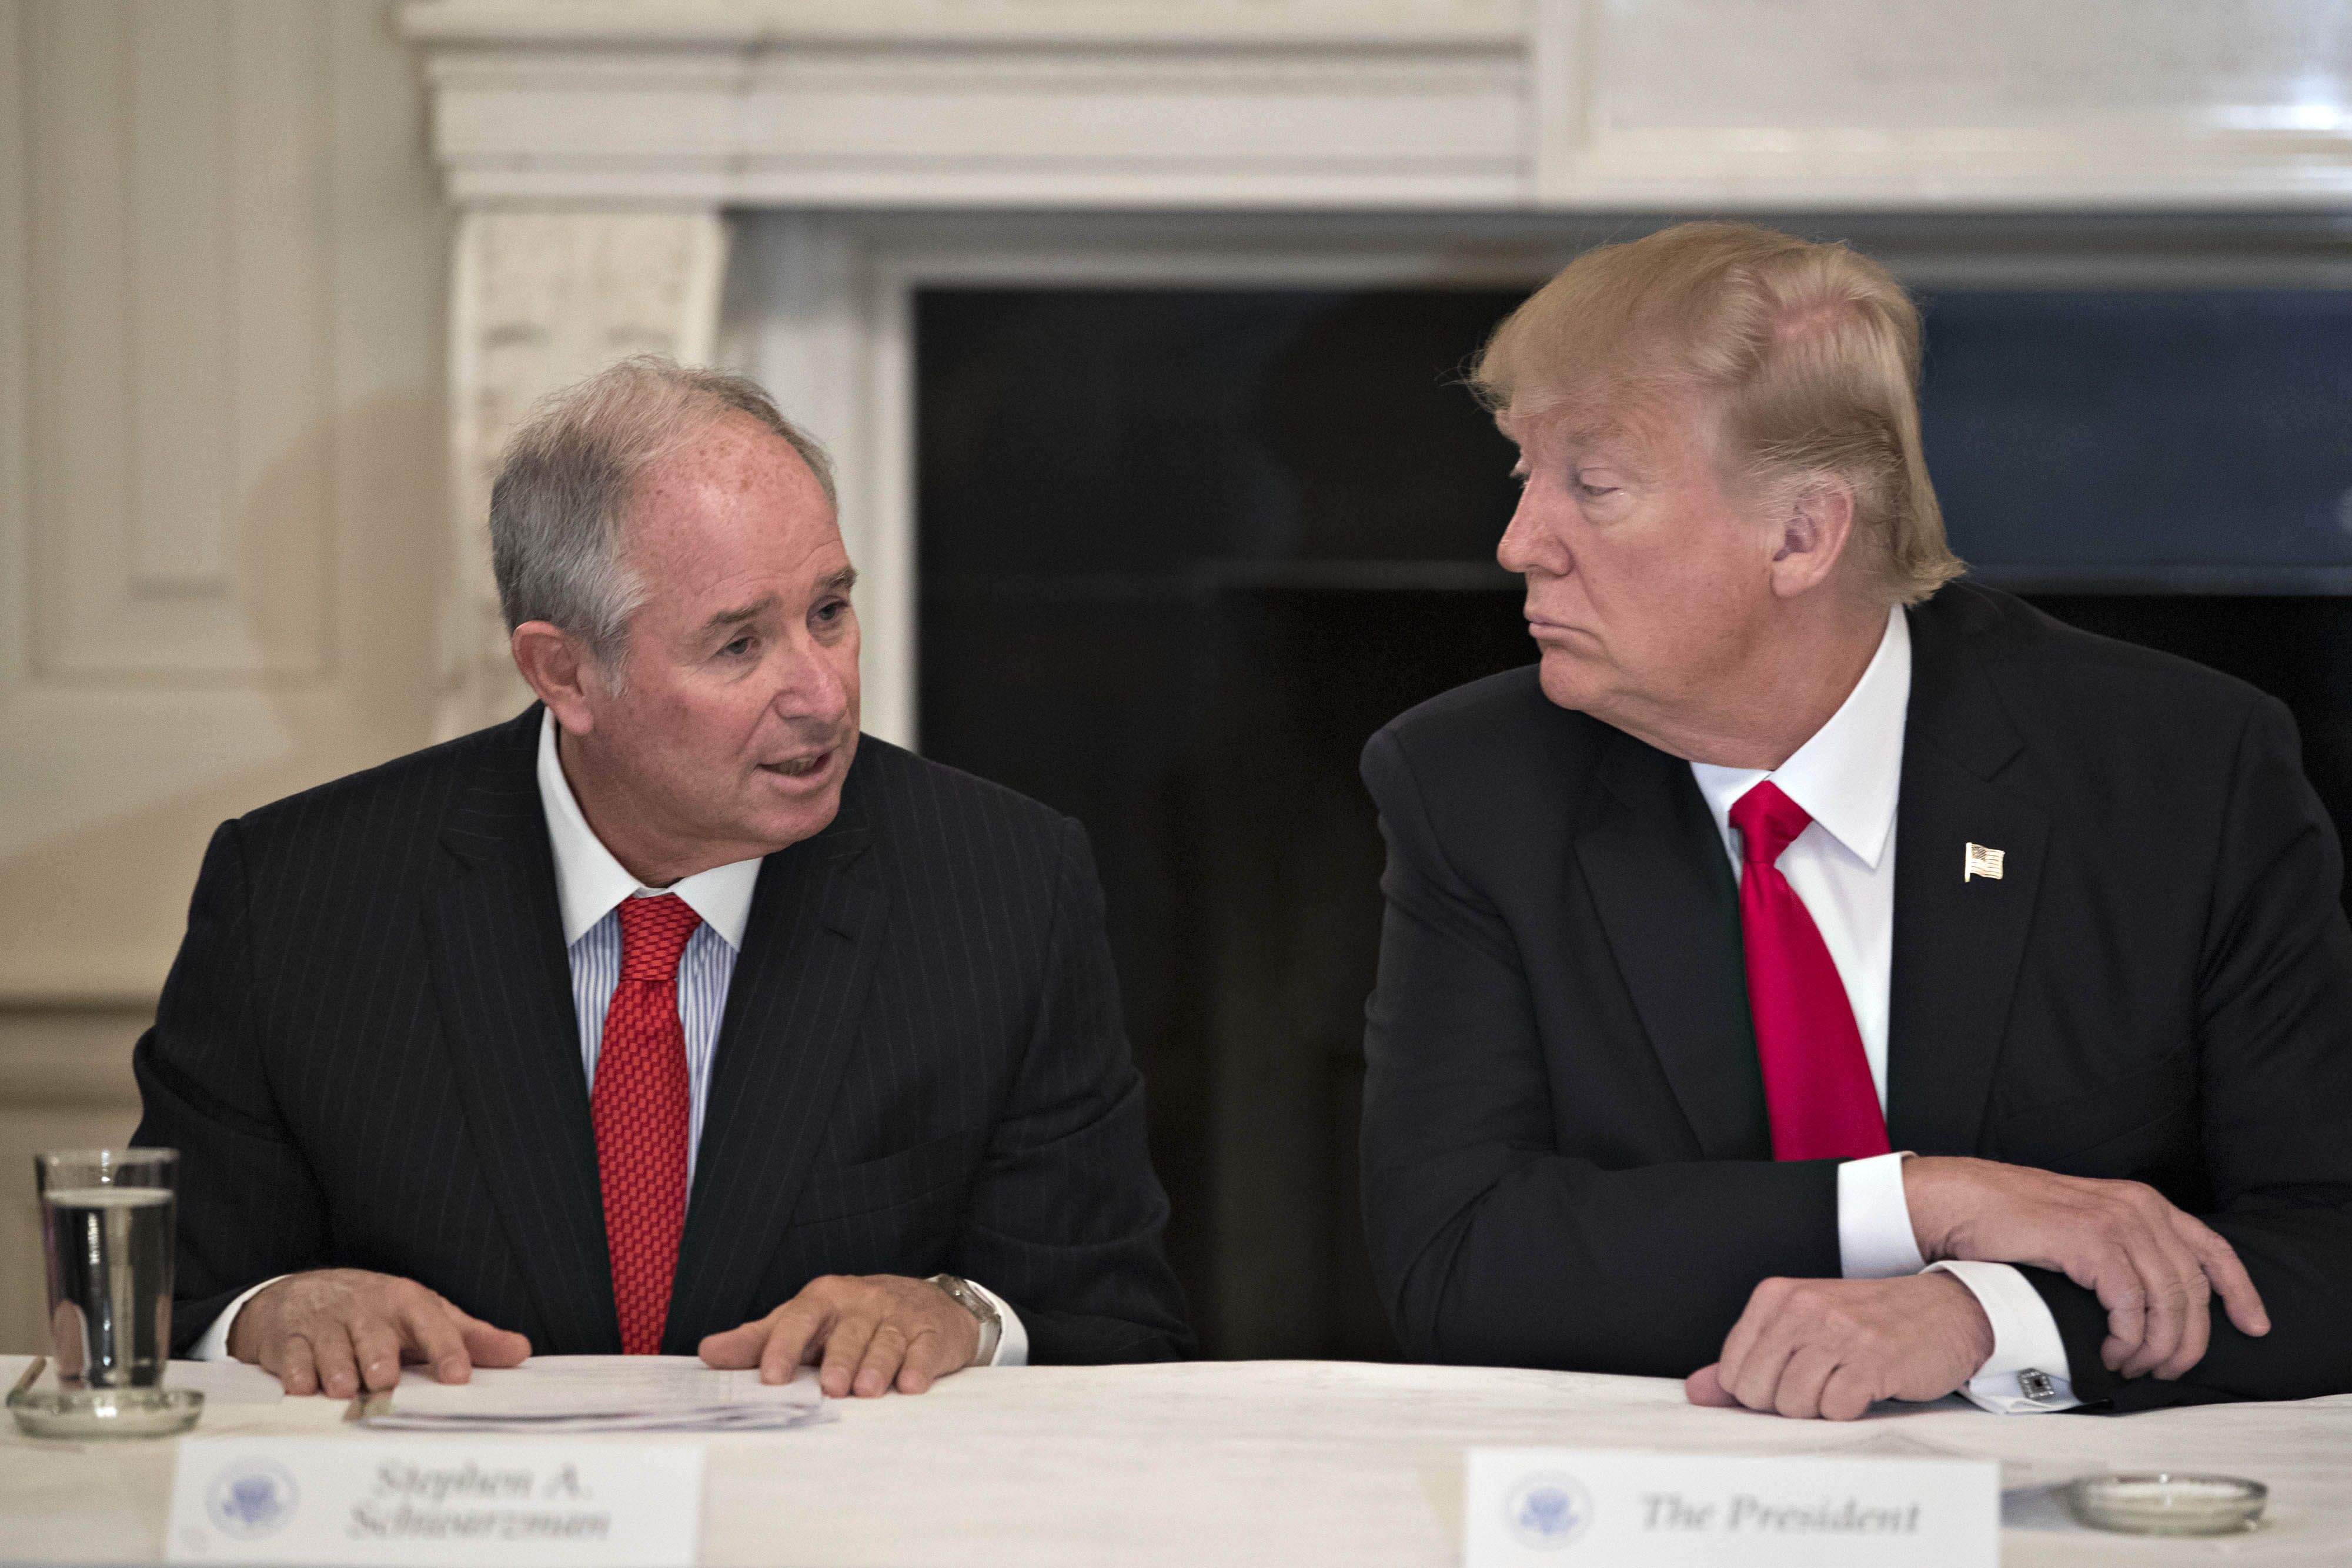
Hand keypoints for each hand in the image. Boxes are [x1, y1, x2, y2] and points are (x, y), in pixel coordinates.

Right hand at [228, 1268, 530, 1397]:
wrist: (304, 1294)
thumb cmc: (378, 1314)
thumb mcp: (427, 1317)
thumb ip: (472, 1338)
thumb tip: (522, 1352)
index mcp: (406, 1303)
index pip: (432, 1324)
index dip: (446, 1350)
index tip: (457, 1377)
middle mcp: (366, 1311)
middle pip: (376, 1338)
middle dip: (379, 1359)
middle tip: (384, 1380)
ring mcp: (324, 1324)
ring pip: (332, 1351)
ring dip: (338, 1371)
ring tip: (343, 1389)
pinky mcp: (286, 1340)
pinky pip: (291, 1361)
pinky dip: (297, 1376)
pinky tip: (303, 1389)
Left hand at [697, 1273, 980, 1396]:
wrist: (928, 1304)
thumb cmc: (853, 1320)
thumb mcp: (806, 1322)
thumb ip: (760, 1338)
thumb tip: (707, 1351)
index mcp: (825, 1298)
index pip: (800, 1318)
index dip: (785, 1345)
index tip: (771, 1376)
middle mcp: (863, 1302)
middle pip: (847, 1331)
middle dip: (839, 1358)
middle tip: (829, 1388)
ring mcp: (899, 1316)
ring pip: (886, 1340)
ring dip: (877, 1365)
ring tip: (866, 1391)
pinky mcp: (931, 1333)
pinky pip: (925, 1348)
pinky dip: (918, 1366)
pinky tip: (911, 1385)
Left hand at [1685, 1273, 1991, 1420]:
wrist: (1945, 1310)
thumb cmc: (1867, 1324)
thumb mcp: (1802, 1329)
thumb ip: (1748, 1359)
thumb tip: (1697, 1392)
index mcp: (1775, 1296)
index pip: (1732, 1371)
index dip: (1758, 1391)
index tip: (1789, 1378)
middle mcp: (1802, 1308)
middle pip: (1758, 1392)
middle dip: (1786, 1403)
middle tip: (1821, 1383)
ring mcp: (1837, 1331)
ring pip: (1794, 1405)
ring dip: (1820, 1408)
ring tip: (1845, 1382)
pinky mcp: (1872, 1359)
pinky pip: (1835, 1410)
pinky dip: (1849, 1411)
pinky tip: (1866, 1388)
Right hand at [1904, 1156, 2268, 1379]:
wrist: (1961, 1202)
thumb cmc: (2013, 1221)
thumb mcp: (2085, 1227)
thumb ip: (2124, 1249)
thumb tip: (2154, 1303)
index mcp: (2144, 1203)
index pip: (2213, 1251)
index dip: (2241, 1293)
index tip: (2255, 1328)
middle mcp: (2140, 1208)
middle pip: (2195, 1289)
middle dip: (2190, 1341)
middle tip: (2168, 1371)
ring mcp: (2116, 1222)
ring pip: (2169, 1302)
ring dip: (2157, 1347)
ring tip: (2133, 1366)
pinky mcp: (2090, 1241)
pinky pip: (2131, 1305)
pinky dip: (2128, 1338)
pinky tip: (2112, 1352)